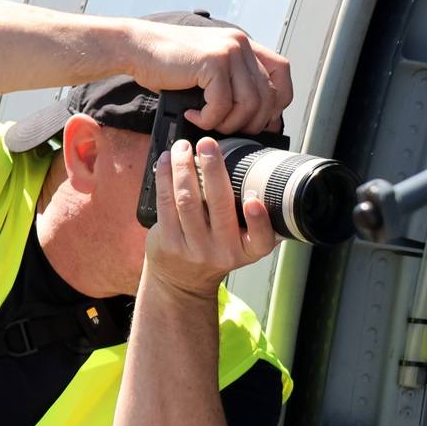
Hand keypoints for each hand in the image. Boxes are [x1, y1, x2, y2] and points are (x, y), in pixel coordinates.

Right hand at [128, 20, 291, 133]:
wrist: (136, 47)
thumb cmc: (169, 66)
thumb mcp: (210, 71)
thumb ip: (234, 84)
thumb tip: (260, 121)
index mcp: (244, 46)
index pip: (282, 73)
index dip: (277, 102)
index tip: (260, 119)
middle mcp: (240, 44)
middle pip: (268, 96)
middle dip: (251, 122)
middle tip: (227, 129)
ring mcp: (228, 51)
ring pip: (249, 104)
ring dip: (229, 124)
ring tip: (208, 123)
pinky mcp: (212, 62)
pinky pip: (223, 104)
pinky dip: (208, 119)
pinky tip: (193, 115)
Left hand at [145, 137, 277, 299]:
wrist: (183, 281)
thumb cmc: (216, 250)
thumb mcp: (241, 243)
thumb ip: (251, 219)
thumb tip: (255, 174)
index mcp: (247, 250)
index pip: (261, 239)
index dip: (259, 220)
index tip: (255, 201)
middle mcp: (222, 251)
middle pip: (219, 206)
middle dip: (213, 170)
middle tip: (209, 144)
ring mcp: (194, 247)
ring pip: (188, 200)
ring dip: (184, 167)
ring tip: (184, 147)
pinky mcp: (169, 241)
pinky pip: (165, 203)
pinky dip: (165, 177)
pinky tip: (167, 160)